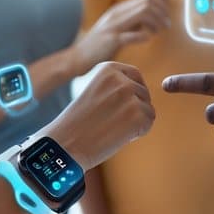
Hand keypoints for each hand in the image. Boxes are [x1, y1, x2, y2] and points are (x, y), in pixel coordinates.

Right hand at [39, 62, 153, 169]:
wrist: (65, 144)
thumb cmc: (78, 122)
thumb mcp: (94, 90)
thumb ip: (115, 85)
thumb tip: (142, 89)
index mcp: (108, 68)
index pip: (135, 76)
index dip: (131, 94)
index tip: (117, 107)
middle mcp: (121, 79)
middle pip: (143, 93)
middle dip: (133, 109)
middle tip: (111, 122)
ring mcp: (130, 96)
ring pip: (147, 109)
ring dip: (135, 122)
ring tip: (112, 128)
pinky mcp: (138, 115)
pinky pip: (148, 123)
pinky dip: (137, 133)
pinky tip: (117, 136)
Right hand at [74, 0, 169, 72]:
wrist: (78, 57)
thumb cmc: (100, 45)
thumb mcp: (116, 27)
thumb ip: (131, 20)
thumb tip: (152, 18)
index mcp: (120, 9)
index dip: (161, 6)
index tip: (164, 19)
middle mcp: (117, 14)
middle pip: (148, 3)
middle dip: (162, 14)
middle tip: (165, 27)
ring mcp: (114, 26)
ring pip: (144, 14)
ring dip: (156, 23)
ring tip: (157, 33)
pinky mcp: (111, 40)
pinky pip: (133, 35)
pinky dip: (144, 36)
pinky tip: (146, 40)